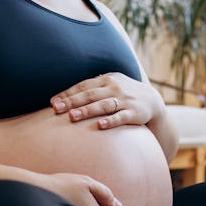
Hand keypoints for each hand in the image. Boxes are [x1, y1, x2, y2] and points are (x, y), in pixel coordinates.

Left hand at [50, 73, 165, 129]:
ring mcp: (125, 100)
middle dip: (72, 102)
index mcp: (106, 79)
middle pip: (90, 95)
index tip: (53, 102)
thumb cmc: (124, 93)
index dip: (67, 94)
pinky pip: (120, 117)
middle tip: (57, 109)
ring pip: (103, 105)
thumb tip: (67, 93)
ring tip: (72, 116)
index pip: (83, 86)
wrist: (152, 100)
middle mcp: (115, 88)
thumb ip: (93, 86)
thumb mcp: (111, 83)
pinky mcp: (134, 113)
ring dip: (87, 110)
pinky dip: (111, 121)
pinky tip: (100, 126)